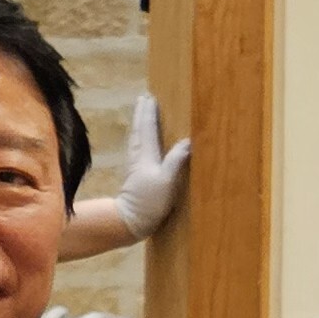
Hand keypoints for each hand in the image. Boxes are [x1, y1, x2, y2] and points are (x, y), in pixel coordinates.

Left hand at [115, 92, 192, 237]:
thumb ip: (176, 160)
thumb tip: (189, 141)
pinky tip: (141, 142)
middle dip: (141, 114)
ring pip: (136, 138)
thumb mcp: (167, 181)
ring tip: (142, 114)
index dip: (149, 113)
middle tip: (143, 99)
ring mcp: (135, 165)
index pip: (148, 128)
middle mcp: (138, 156)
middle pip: (139, 130)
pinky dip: (139, 138)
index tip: (150, 97)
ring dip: (139, 124)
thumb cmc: (149, 201)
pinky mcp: (134, 175)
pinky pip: (137, 148)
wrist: (129, 220)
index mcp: (146, 154)